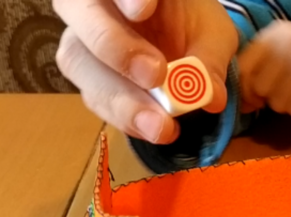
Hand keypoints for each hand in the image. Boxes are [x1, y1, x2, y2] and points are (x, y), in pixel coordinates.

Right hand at [54, 0, 237, 143]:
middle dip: (115, 45)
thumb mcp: (213, 37)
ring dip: (119, 98)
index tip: (143, 10)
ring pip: (77, 60)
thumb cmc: (193, 27)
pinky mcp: (83, 76)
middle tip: (154, 75)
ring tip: (159, 125)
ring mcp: (80, 38)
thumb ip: (210, 59)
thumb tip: (212, 97)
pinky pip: (92, 95)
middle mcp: (92, 3)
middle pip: (78, 12)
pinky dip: (124, 116)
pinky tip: (153, 129)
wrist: (183, 46)